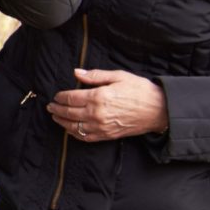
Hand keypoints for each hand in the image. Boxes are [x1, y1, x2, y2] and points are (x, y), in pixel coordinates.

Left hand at [46, 68, 168, 141]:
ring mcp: (101, 126)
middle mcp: (97, 113)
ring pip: (74, 126)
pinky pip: (85, 137)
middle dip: (57, 109)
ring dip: (62, 122)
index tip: (56, 96)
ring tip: (56, 117)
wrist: (159, 110)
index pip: (71, 98)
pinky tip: (70, 129)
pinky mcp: (107, 135)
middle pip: (69, 112)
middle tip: (50, 106)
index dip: (61, 97)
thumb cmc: (140, 91)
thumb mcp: (118, 76)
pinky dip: (74, 133)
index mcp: (98, 97)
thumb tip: (76, 72)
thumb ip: (95, 75)